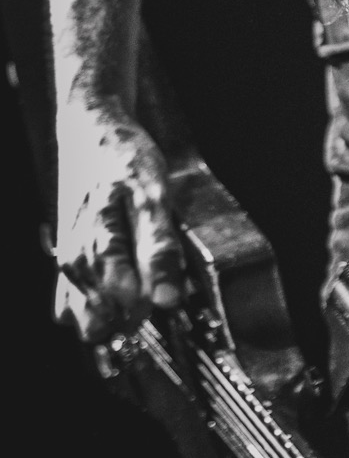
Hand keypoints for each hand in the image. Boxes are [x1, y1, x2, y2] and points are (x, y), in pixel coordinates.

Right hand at [54, 100, 183, 341]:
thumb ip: (161, 251)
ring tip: (140, 283)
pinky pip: (70, 306)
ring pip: (85, 321)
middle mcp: (75, 264)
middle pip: (103, 323)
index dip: (156, 304)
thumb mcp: (155, 198)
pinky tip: (119, 284)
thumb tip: (168, 301)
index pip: (127, 308)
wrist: (93, 134)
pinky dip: (96, 306)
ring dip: (114, 314)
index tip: (173, 286)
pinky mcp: (66, 264)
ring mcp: (66, 266)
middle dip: (134, 316)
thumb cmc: (125, 161)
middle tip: (156, 286)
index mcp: (98, 250)